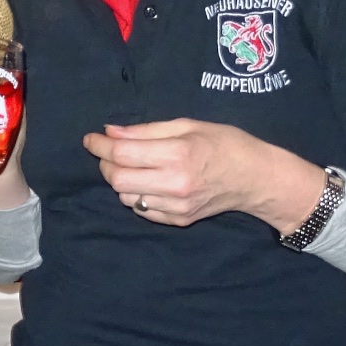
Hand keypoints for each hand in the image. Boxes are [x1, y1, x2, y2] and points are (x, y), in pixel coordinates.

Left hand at [84, 118, 325, 232]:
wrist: (255, 178)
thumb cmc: (223, 143)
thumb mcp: (187, 125)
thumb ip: (147, 130)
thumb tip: (111, 131)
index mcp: (178, 154)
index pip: (123, 153)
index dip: (100, 145)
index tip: (91, 138)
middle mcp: (175, 184)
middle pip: (117, 179)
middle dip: (105, 164)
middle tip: (108, 152)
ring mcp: (177, 207)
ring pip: (126, 197)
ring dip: (120, 181)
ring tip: (132, 167)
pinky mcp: (180, 220)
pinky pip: (143, 210)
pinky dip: (137, 196)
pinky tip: (148, 182)